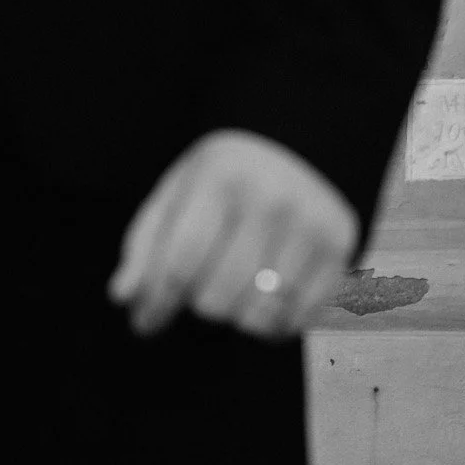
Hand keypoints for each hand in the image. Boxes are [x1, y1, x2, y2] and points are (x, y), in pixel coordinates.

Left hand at [107, 131, 359, 340]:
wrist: (305, 138)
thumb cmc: (227, 173)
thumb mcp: (179, 190)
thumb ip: (147, 243)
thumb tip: (123, 297)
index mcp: (220, 179)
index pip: (179, 265)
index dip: (156, 305)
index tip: (145, 325)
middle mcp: (271, 200)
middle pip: (216, 299)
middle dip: (199, 304)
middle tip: (201, 290)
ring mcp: (312, 225)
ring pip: (258, 316)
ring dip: (237, 318)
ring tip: (234, 295)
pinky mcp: (342, 248)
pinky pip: (301, 318)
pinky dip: (277, 325)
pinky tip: (267, 306)